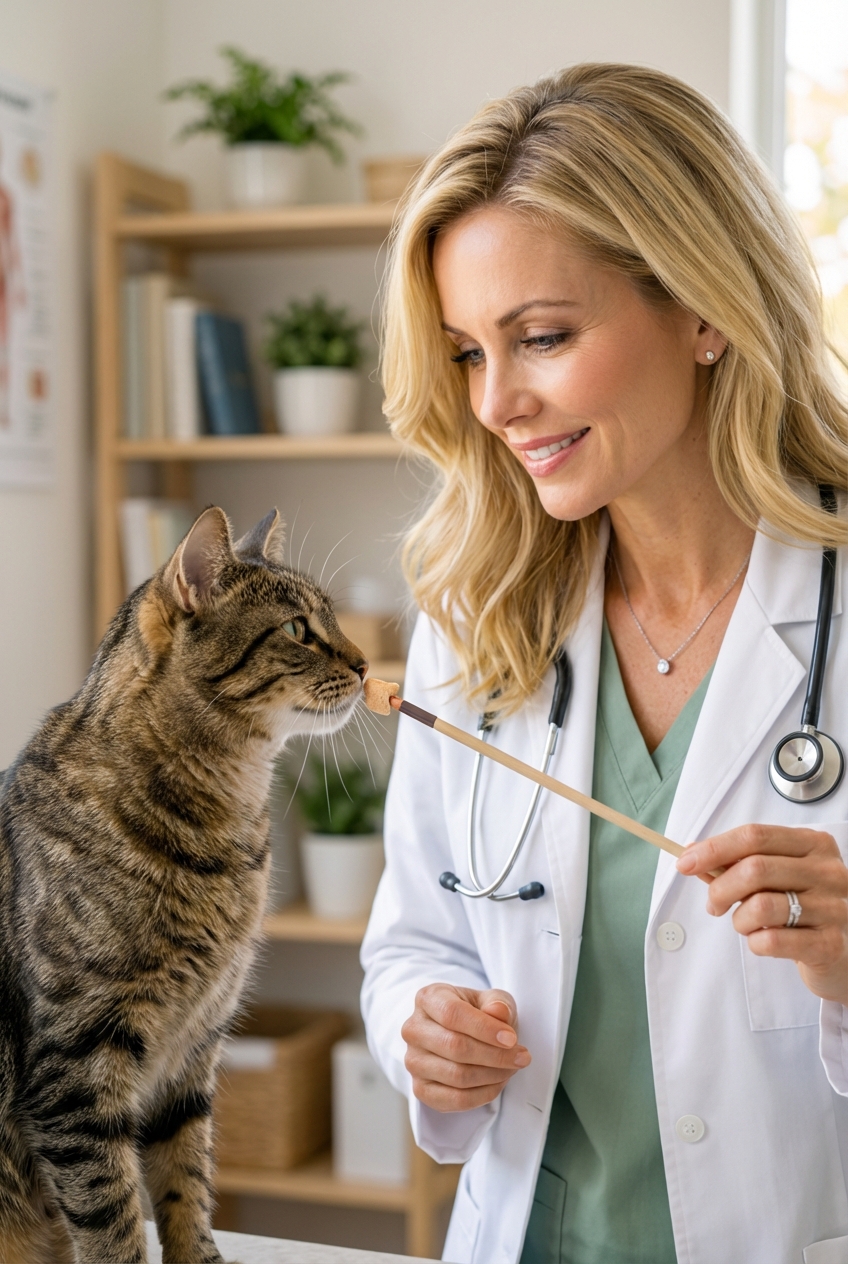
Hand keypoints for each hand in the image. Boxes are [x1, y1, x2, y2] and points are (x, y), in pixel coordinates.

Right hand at [401, 984, 530, 1111]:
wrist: (461, 1034)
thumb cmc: (477, 1013)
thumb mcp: (491, 999)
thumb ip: (498, 1003)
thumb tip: (498, 1013)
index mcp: (428, 999)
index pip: (452, 1014)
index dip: (484, 1028)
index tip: (512, 1039)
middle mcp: (414, 1029)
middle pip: (455, 1047)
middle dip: (495, 1055)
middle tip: (522, 1057)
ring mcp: (413, 1061)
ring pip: (456, 1076)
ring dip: (493, 1075)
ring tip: (512, 1068)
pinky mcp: (421, 1089)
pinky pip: (455, 1100)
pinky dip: (483, 1094)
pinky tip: (498, 1082)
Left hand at [677, 824, 847, 1003]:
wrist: (844, 952)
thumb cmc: (806, 909)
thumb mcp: (777, 878)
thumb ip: (737, 864)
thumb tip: (692, 854)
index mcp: (813, 845)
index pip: (754, 836)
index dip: (714, 848)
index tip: (685, 862)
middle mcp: (827, 871)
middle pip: (754, 868)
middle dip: (720, 888)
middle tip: (714, 905)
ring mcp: (833, 907)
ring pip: (760, 905)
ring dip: (739, 919)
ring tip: (745, 925)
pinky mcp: (830, 944)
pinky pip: (772, 940)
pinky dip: (754, 942)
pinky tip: (763, 941)